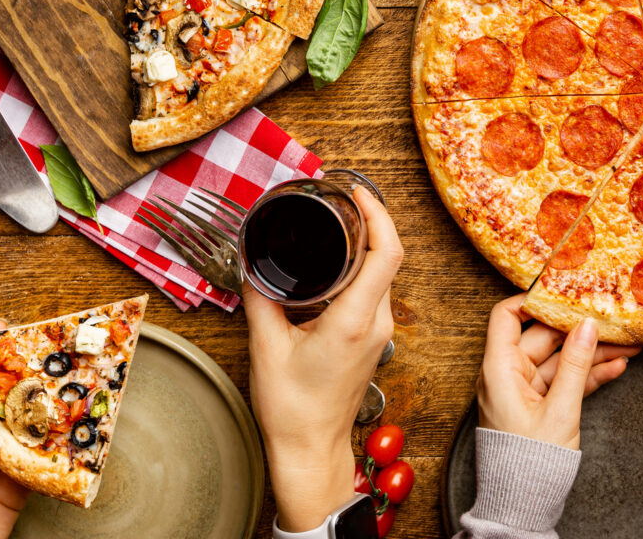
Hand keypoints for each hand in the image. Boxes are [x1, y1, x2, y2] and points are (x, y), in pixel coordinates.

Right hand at [244, 185, 402, 531]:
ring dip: (367, 245)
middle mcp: (376, 323)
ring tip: (337, 223)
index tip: (357, 192)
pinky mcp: (373, 339)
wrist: (310, 450)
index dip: (379, 214)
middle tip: (340, 200)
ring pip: (383, 273)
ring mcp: (379, 332)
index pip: (387, 253)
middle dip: (370, 221)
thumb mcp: (266, 346)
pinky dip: (361, 268)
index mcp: (354, 320)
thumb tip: (254, 263)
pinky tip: (336, 261)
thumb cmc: (292, 409)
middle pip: (389, 256)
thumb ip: (260, 298)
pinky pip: (375, 291)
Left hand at [476, 295, 638, 449]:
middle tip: (611, 317)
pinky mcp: (540, 406)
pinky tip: (617, 366)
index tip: (564, 290)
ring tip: (629, 343)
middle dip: (579, 329)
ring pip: (561, 360)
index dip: (533, 299)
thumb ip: (575, 365)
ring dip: (593, 353)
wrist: (523, 505)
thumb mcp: (560, 410)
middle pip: (543, 337)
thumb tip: (587, 326)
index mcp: (500, 368)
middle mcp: (509, 374)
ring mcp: (526, 390)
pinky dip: (588, 374)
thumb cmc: (528, 463)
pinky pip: (565, 381)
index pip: (508, 316)